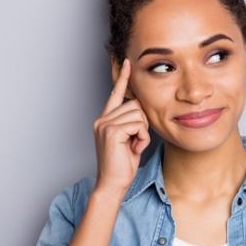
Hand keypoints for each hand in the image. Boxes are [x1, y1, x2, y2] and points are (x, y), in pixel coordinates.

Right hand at [92, 58, 150, 196]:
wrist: (113, 183)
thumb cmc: (123, 164)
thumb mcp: (130, 139)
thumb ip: (132, 123)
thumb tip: (141, 107)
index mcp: (106, 119)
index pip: (116, 94)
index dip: (122, 77)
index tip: (127, 62)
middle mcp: (102, 119)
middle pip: (136, 105)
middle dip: (142, 124)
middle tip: (135, 142)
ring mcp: (105, 124)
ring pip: (139, 114)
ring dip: (143, 132)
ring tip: (133, 146)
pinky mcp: (111, 131)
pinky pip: (139, 125)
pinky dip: (142, 138)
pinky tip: (133, 149)